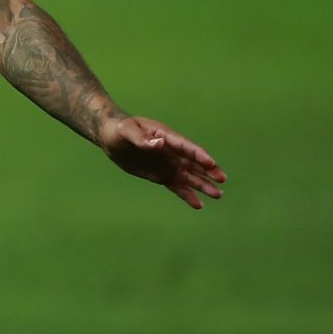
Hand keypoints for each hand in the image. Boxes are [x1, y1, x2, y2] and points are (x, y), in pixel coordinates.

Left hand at [99, 115, 226, 209]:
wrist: (111, 137)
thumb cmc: (120, 129)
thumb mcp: (128, 131)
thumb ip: (143, 139)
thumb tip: (161, 144)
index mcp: (166, 137)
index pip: (186, 147)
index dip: (199, 155)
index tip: (211, 164)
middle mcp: (171, 152)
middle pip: (194, 163)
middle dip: (208, 172)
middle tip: (222, 180)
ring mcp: (167, 164)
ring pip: (189, 177)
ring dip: (203, 185)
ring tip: (218, 195)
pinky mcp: (161, 175)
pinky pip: (177, 186)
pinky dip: (187, 195)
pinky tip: (198, 204)